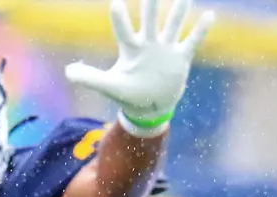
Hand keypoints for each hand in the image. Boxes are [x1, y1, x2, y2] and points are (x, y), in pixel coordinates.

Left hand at [65, 0, 214, 132]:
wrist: (149, 107)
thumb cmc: (127, 94)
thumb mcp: (108, 86)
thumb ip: (89, 78)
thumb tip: (67, 71)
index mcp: (131, 50)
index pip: (124, 31)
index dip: (119, 18)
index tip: (115, 2)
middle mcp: (149, 44)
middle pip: (149, 20)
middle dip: (150, 4)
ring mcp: (166, 49)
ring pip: (173, 25)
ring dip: (178, 12)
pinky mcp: (180, 58)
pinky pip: (192, 41)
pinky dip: (200, 30)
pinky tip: (209, 15)